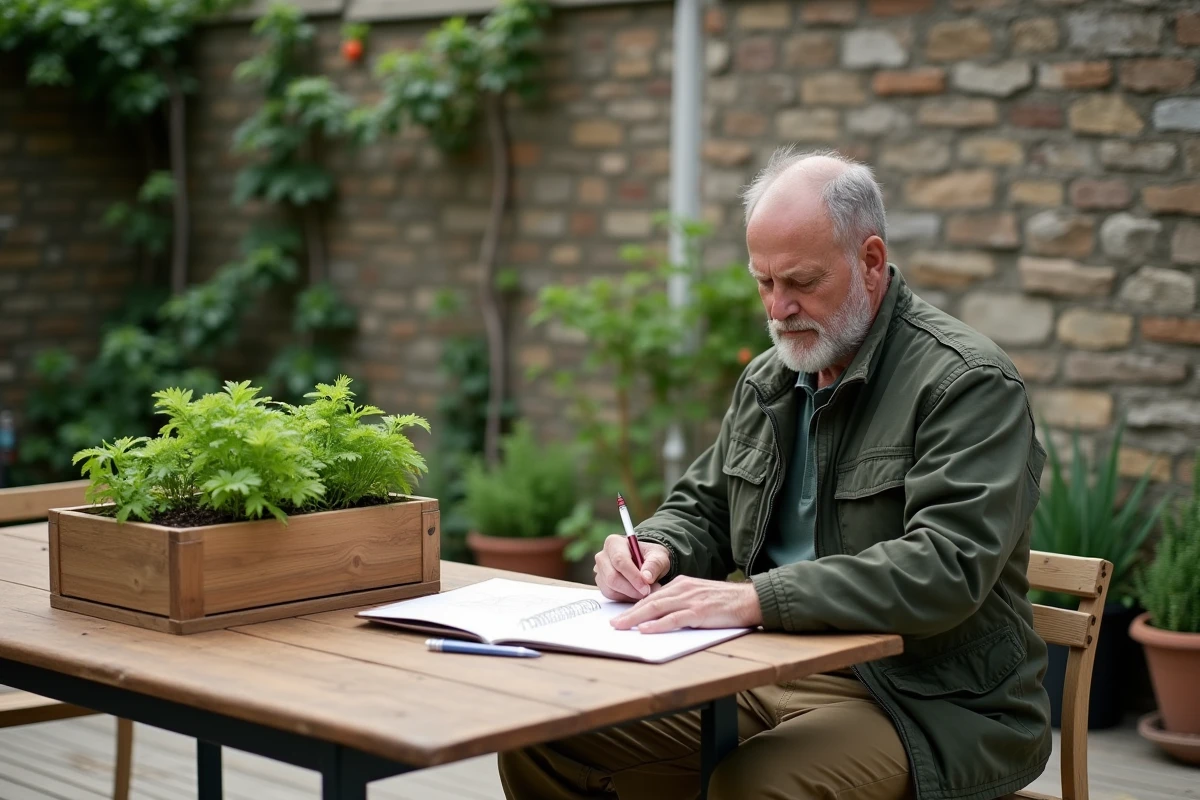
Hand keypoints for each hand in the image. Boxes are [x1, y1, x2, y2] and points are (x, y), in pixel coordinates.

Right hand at [594, 535, 670, 600]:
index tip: (646, 587)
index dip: (633, 576)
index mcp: (614, 543)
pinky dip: (626, 598)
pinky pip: (611, 596)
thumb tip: (646, 577)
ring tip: (646, 592)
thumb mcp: (659, 556)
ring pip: (611, 589)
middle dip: (631, 588)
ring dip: (630, 594)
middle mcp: (603, 556)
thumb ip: (654, 564)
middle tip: (648, 592)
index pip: (620, 560)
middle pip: (612, 577)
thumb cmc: (651, 556)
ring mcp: (600, 571)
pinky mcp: (602, 584)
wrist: (645, 563)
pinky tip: (637, 593)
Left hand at [610, 576, 762, 633]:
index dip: (636, 607)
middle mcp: (683, 589)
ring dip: (636, 618)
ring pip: (657, 608)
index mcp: (682, 584)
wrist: (750, 600)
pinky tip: (645, 630)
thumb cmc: (726, 602)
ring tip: (621, 626)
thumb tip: (663, 616)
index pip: (653, 596)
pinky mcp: (699, 612)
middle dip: (630, 613)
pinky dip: (658, 625)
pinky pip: (674, 619)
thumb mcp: (700, 597)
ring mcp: (691, 600)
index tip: (622, 616)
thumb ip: (682, 602)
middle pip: (650, 601)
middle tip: (614, 623)